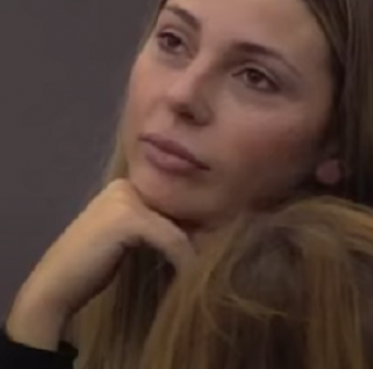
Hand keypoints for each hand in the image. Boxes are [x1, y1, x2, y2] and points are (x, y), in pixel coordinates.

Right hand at [6, 180, 195, 349]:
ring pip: (179, 225)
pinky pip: (172, 238)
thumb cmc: (93, 266)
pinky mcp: (128, 217)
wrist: (55, 288)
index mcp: (125, 185)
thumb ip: (156, 224)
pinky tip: (192, 274)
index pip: (173, 199)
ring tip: (206, 265)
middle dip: (200, 231)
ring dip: (196, 248)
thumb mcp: (130, 238)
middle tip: (216, 252)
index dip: (195, 221)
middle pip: (180, 208)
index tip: (213, 241)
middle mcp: (125, 185)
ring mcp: (125, 198)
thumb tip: (203, 226)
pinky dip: (185, 259)